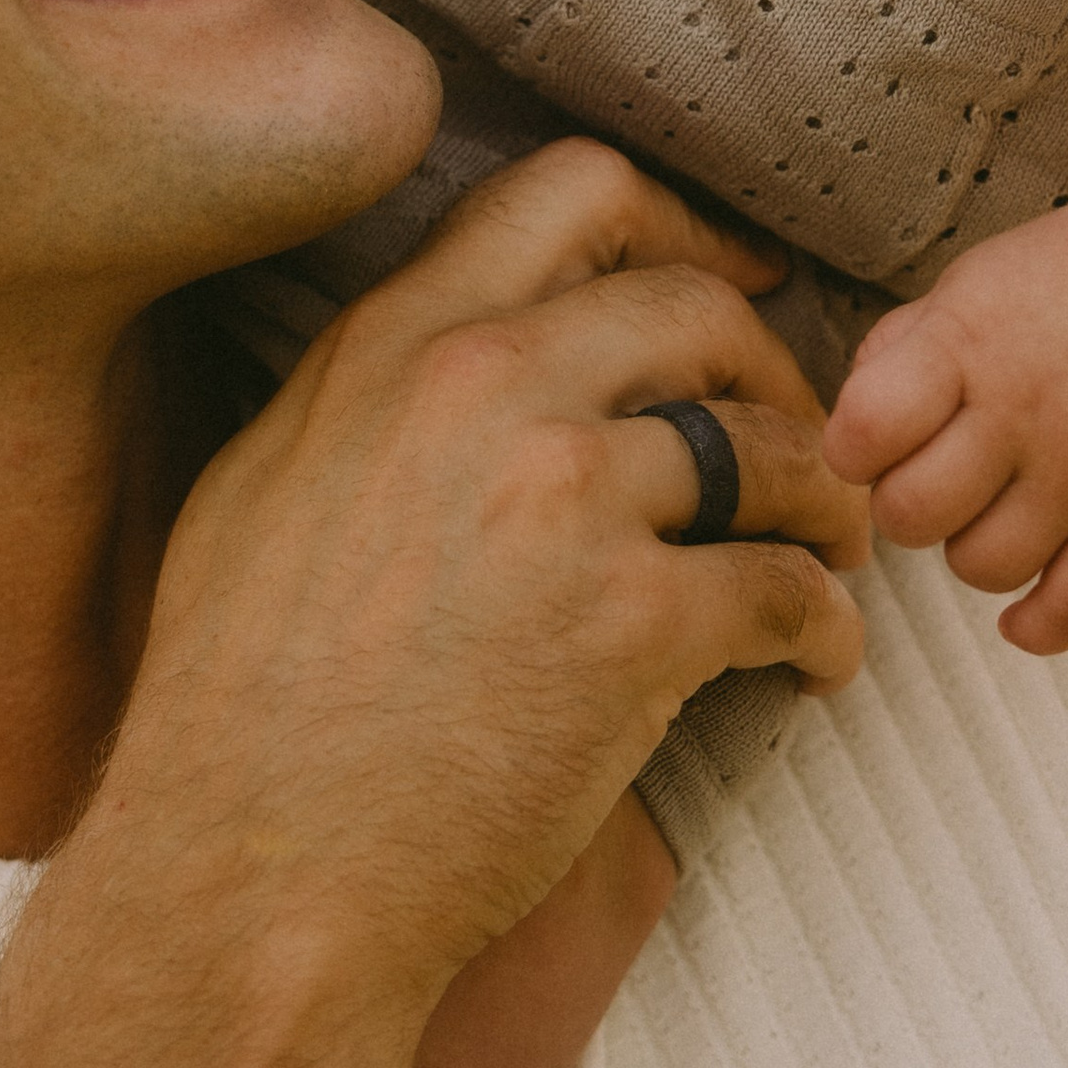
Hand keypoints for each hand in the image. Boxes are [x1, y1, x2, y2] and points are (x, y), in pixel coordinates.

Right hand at [101, 142, 869, 995]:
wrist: (250, 872)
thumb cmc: (238, 713)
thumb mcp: (262, 492)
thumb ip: (366, 399)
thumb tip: (439, 363)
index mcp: (390, 344)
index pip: (572, 194)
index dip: (683, 231)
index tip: (735, 283)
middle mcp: (484, 387)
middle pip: (698, 307)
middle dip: (774, 372)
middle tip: (796, 446)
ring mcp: (565, 497)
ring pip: (772, 445)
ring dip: (828, 502)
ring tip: (829, 557)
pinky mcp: (636, 622)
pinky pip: (792, 588)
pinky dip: (829, 629)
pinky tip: (816, 665)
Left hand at [822, 199, 1067, 655]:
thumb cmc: (1063, 286)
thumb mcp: (967, 288)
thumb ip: (897, 355)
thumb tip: (852, 440)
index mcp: (968, 343)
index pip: (863, 433)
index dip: (853, 450)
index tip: (878, 439)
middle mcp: (1026, 409)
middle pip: (911, 516)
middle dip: (904, 506)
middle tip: (936, 476)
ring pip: (982, 568)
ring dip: (969, 550)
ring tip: (993, 509)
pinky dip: (1037, 626)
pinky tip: (1019, 612)